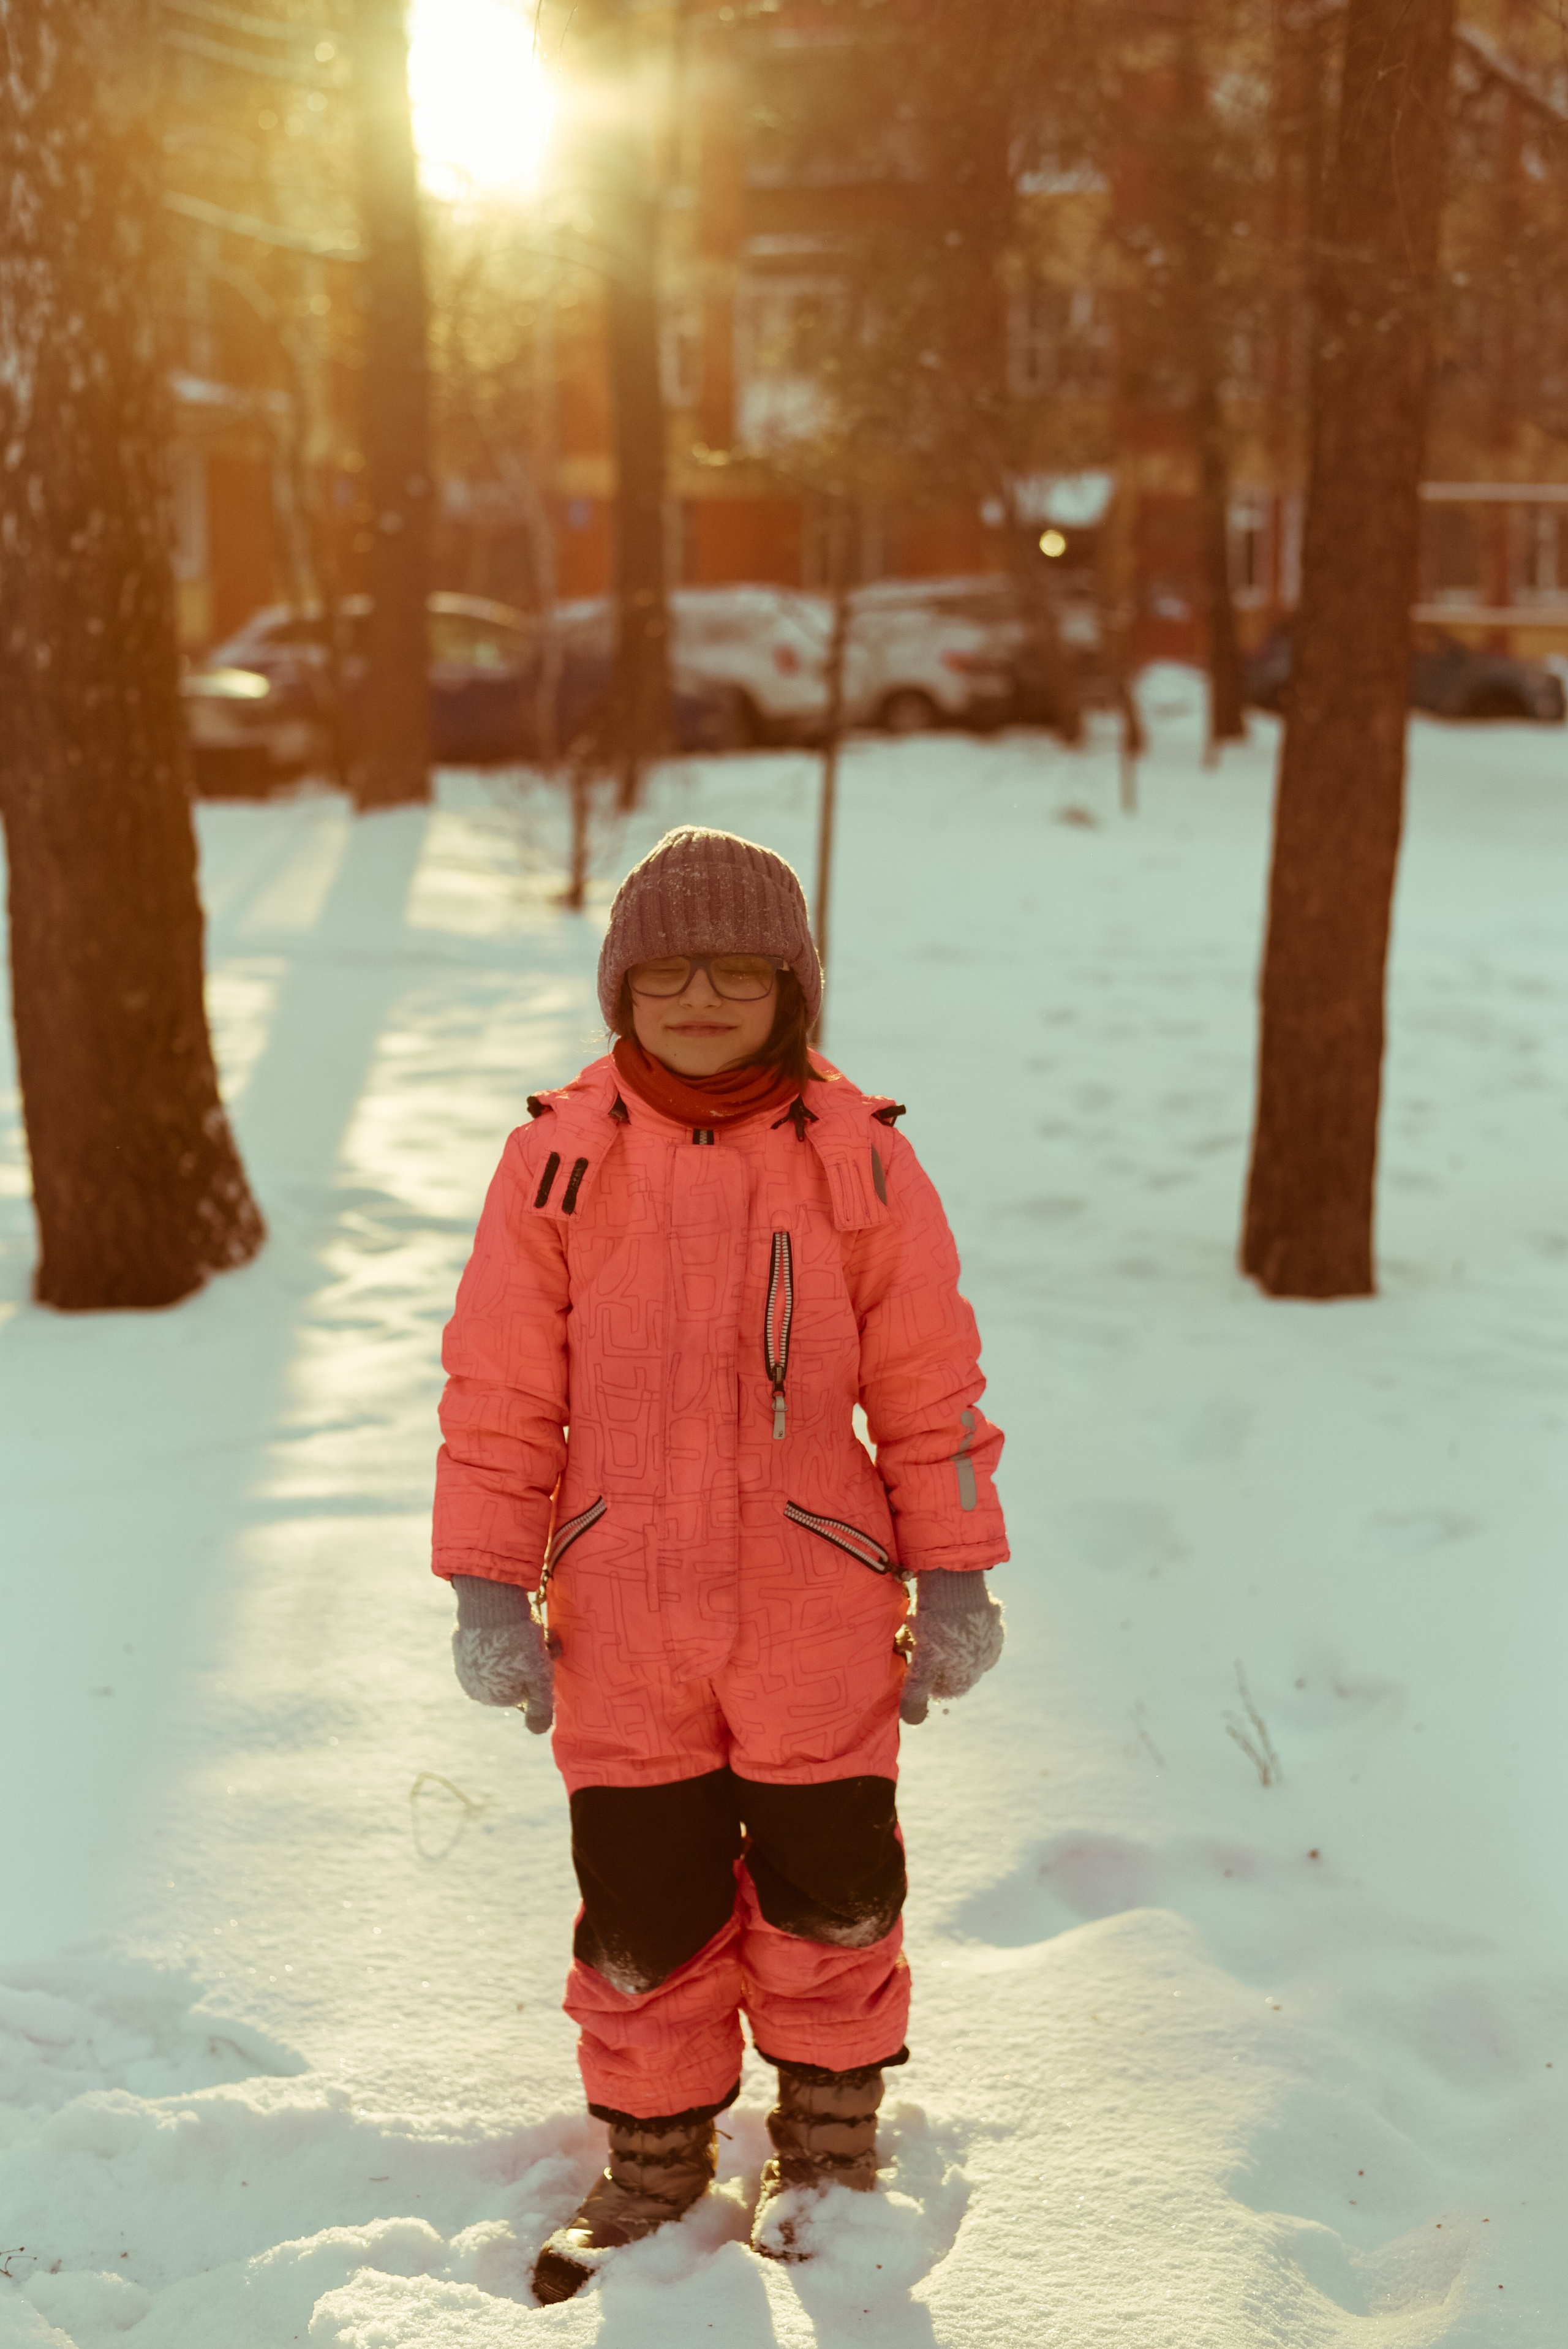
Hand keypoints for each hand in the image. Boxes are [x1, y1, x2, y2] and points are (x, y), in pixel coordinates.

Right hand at [450, 1575, 553, 1732]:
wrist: (490, 1602)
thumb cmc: (518, 1644)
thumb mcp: (540, 1679)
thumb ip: (541, 1709)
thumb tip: (537, 1732)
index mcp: (489, 1696)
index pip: (525, 1691)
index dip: (540, 1673)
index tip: (546, 1657)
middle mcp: (471, 1682)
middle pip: (514, 1673)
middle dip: (531, 1658)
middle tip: (542, 1639)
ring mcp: (464, 1659)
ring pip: (504, 1655)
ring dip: (522, 1642)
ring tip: (531, 1627)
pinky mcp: (463, 1636)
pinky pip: (490, 1637)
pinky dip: (503, 1630)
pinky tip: (510, 1619)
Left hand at [900, 1569, 1003, 1725]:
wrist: (956, 1580)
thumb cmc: (936, 1625)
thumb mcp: (923, 1660)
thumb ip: (917, 1691)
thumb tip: (913, 1722)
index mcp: (969, 1676)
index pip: (940, 1689)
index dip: (921, 1675)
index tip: (911, 1655)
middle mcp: (985, 1662)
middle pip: (950, 1667)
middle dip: (930, 1655)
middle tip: (913, 1636)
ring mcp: (991, 1638)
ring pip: (958, 1645)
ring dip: (940, 1637)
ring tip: (923, 1621)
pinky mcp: (992, 1617)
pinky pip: (967, 1625)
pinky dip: (953, 1621)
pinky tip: (940, 1609)